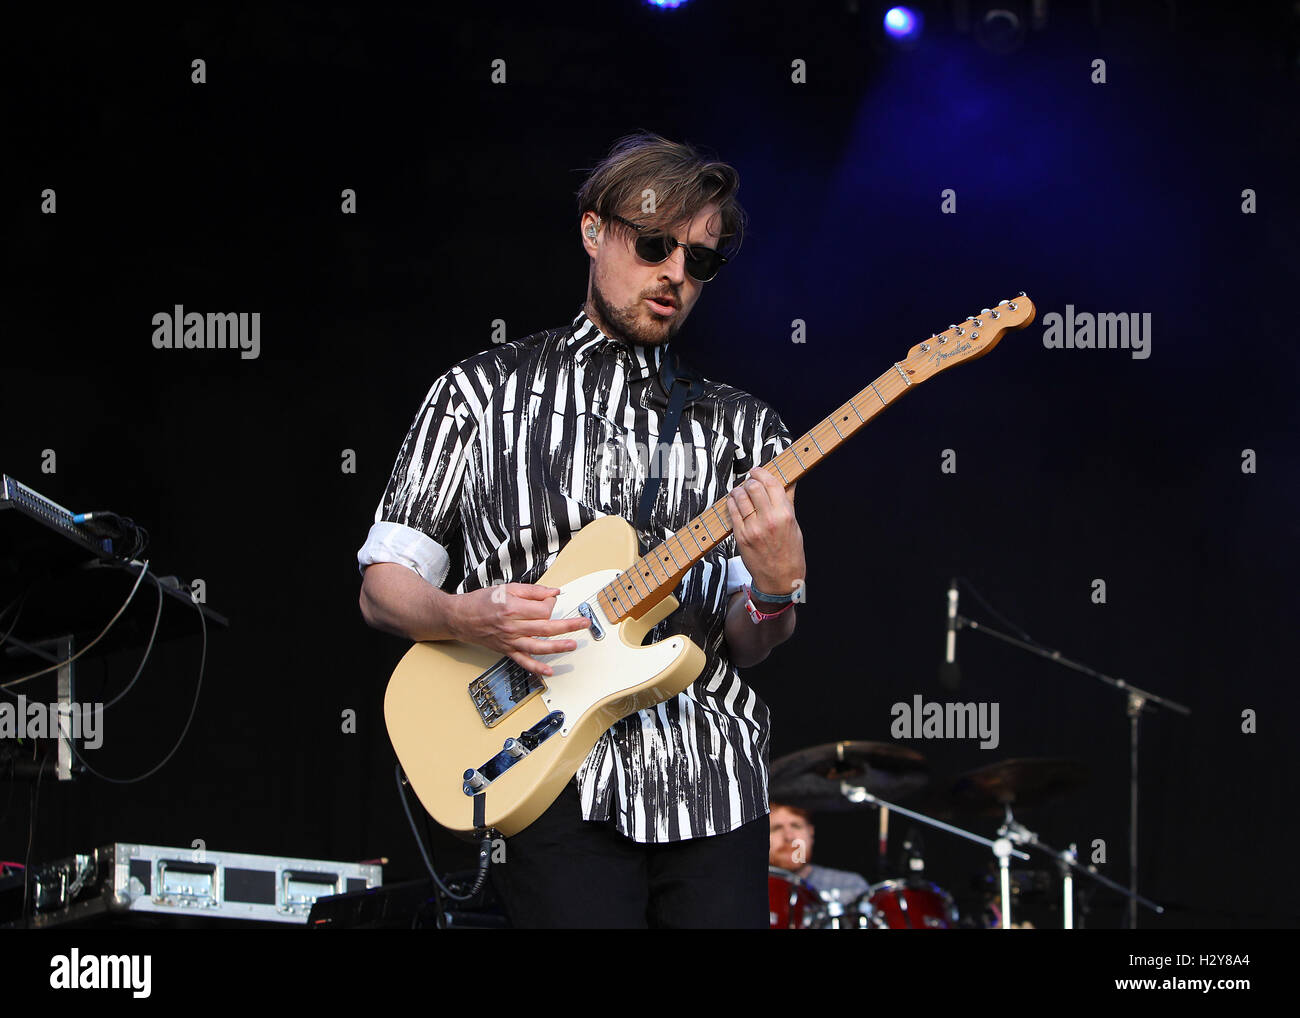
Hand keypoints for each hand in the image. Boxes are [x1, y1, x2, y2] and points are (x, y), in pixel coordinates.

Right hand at [451, 583, 590, 676]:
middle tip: (583, 623)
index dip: (552, 604)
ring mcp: (509, 640)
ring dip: (558, 647)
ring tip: (573, 645)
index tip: (551, 600)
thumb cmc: (481, 601)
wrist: (460, 617)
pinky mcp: (506, 650)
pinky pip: (523, 661)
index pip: (542, 609)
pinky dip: (536, 668)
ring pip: (538, 646)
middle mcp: (511, 626)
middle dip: (568, 625)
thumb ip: (532, 590)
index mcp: (512, 607)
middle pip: (545, 627)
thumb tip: (554, 592)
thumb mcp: (507, 588)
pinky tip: (549, 671)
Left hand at [726, 464, 804, 593]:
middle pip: (753, 487)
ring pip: (739, 497)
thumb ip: (788, 502)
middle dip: (749, 481)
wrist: (780, 579)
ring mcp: (752, 528)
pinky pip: (731, 511)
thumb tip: (788, 482)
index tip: (758, 471)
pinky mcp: (740, 536)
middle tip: (750, 482)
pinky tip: (735, 503)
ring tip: (741, 492)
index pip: (771, 484)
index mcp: (785, 515)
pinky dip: (732, 503)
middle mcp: (768, 520)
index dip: (762, 473)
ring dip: (738, 490)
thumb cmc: (790, 553)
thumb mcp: (795, 525)